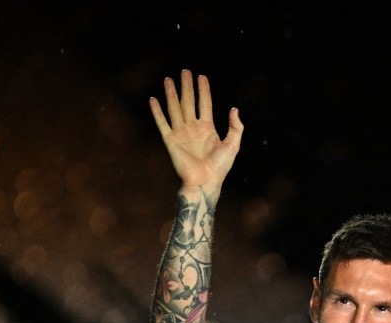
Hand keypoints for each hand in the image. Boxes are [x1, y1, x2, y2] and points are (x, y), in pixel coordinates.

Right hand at [149, 70, 243, 192]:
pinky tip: (154, 100)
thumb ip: (236, 127)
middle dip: (187, 87)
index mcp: (208, 129)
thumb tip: (234, 109)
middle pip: (189, 102)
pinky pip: (162, 123)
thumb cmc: (220, 167)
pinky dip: (157, 112)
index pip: (205, 104)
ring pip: (175, 108)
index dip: (204, 90)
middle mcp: (193, 128)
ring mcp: (181, 133)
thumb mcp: (233, 145)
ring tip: (168, 79)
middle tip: (185, 71)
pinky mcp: (171, 141)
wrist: (205, 182)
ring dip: (171, 94)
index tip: (202, 76)